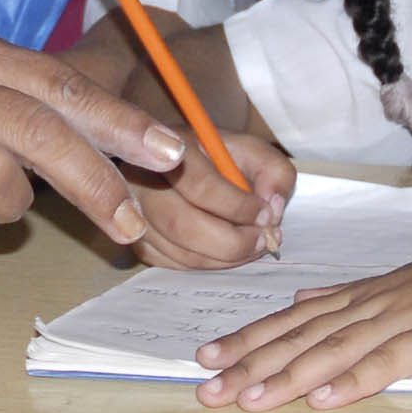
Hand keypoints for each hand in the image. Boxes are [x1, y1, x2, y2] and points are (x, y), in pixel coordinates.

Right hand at [130, 133, 293, 269]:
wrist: (184, 166)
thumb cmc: (220, 159)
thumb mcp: (253, 152)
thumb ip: (274, 172)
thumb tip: (272, 207)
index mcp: (172, 147)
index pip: (200, 186)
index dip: (238, 207)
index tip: (266, 215)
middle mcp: (143, 180)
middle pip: (182, 225)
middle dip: (233, 242)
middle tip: (263, 241)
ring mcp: (136, 214)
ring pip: (180, 252)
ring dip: (225, 258)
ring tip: (252, 246)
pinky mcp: (139, 241)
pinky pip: (175, 265)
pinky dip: (208, 265)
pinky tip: (226, 251)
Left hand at [194, 230, 411, 410]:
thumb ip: (359, 296)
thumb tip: (311, 296)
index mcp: (372, 291)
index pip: (298, 316)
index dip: (252, 336)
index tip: (209, 354)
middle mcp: (379, 300)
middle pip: (303, 333)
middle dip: (251, 359)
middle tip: (205, 382)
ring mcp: (407, 316)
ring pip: (334, 349)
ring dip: (287, 376)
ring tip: (245, 397)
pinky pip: (388, 362)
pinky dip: (352, 381)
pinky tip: (322, 399)